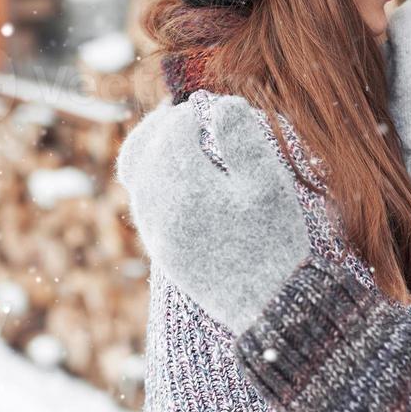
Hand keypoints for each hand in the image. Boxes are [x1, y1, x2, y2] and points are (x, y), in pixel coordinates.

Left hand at [115, 94, 310, 333]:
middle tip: (187, 109)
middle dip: (165, 123)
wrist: (268, 308)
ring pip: (136, 173)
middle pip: (145, 147)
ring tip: (174, 132)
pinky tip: (177, 171)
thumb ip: (243, 140)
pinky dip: (151, 174)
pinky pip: (142, 199)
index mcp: (184, 188)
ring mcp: (155, 230)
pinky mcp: (161, 247)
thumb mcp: (268, 185)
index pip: (175, 130)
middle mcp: (159, 208)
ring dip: (152, 146)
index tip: (218, 104)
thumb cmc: (275, 242)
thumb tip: (221, 103)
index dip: (196, 110)